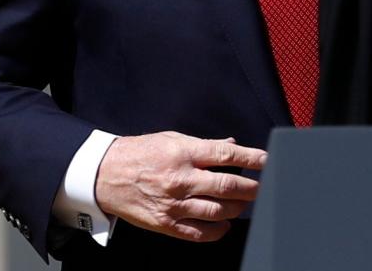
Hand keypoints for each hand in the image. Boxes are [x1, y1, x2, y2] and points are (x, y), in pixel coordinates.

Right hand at [95, 131, 266, 241]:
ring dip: (237, 208)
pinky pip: (198, 233)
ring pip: (217, 211)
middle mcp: (181, 179)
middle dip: (251, 188)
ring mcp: (173, 204)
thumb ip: (204, 145)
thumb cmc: (140, 153)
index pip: (226, 155)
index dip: (251, 159)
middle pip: (227, 186)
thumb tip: (231, 145)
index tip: (267, 160)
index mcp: (183, 153)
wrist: (104, 175)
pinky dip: (217, 230)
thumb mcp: (172, 139)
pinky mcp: (165, 223)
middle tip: (261, 187)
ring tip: (243, 203)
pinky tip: (225, 224)